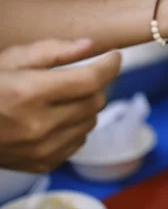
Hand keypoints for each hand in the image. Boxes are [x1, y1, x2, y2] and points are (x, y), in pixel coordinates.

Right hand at [0, 39, 120, 172]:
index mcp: (29, 93)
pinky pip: (79, 141)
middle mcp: (38, 125)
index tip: (114, 57)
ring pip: (91, 122)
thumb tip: (89, 45)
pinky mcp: (42, 163)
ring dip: (87, 106)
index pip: (89, 80)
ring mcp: (41, 148)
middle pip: (95, 101)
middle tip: (83, 75)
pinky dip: (76, 127)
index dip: (109, 66)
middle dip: (95, 84)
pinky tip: (58, 117)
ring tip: (65, 97)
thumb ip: (52, 50)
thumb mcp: (12, 59)